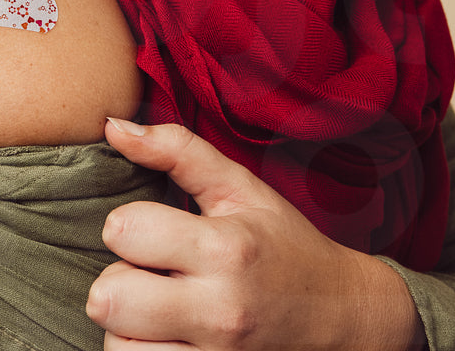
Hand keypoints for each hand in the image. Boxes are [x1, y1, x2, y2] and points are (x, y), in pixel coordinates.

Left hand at [87, 118, 423, 350]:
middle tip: (149, 277)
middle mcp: (220, 310)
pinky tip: (167, 337)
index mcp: (225, 250)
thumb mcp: (242, 190)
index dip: (128, 227)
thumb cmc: (285, 247)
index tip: (153, 234)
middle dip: (119, 281)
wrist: (347, 319)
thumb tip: (112, 125)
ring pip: (118, 345)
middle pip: (107, 298)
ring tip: (158, 312)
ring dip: (128, 327)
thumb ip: (177, 150)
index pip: (122, 231)